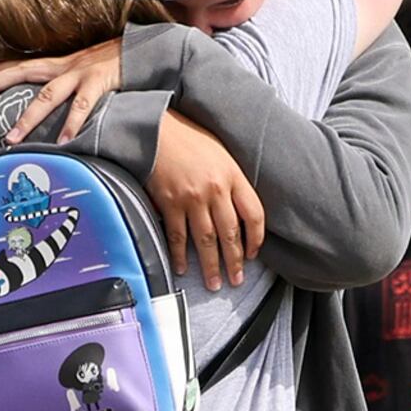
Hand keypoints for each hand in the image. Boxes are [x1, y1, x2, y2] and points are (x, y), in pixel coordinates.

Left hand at [0, 37, 124, 143]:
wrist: (144, 48)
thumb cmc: (117, 62)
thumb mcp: (87, 69)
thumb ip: (71, 82)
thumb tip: (57, 97)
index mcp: (61, 63)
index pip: (23, 64)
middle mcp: (65, 66)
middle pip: (23, 72)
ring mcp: (80, 73)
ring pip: (46, 96)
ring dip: (27, 118)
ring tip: (12, 138)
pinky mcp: (98, 81)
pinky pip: (82, 106)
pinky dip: (71, 124)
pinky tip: (63, 142)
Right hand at [151, 113, 266, 289]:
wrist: (154, 126)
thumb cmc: (188, 137)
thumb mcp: (220, 151)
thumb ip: (232, 179)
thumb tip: (239, 209)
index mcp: (233, 175)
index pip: (254, 214)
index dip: (256, 238)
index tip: (253, 254)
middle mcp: (215, 189)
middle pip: (230, 234)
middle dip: (234, 261)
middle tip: (236, 281)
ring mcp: (191, 198)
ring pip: (206, 240)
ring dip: (210, 266)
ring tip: (213, 284)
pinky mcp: (168, 203)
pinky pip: (177, 236)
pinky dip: (180, 255)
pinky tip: (182, 269)